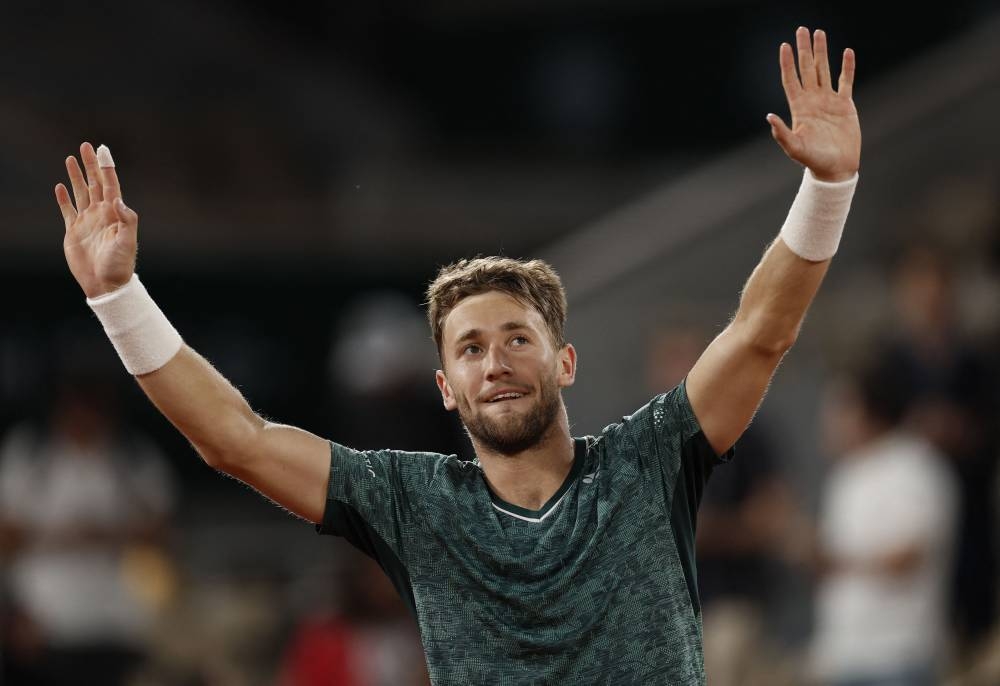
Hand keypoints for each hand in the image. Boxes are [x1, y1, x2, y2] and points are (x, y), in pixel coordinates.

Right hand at [55, 142, 137, 298]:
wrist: (106, 284)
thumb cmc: (120, 265)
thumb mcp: (128, 242)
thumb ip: (126, 220)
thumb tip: (118, 200)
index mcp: (115, 214)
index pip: (110, 184)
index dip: (106, 167)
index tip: (102, 149)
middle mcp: (101, 214)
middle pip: (94, 183)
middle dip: (90, 165)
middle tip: (85, 146)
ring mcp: (87, 222)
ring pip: (80, 193)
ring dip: (76, 176)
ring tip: (70, 159)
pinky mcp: (74, 231)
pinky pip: (67, 211)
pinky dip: (64, 198)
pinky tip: (60, 187)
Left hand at [767, 27, 860, 181]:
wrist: (836, 168)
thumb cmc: (813, 161)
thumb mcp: (795, 148)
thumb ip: (781, 133)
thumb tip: (769, 116)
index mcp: (799, 108)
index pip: (791, 80)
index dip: (787, 63)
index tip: (784, 46)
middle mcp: (812, 100)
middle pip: (807, 69)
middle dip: (804, 49)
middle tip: (801, 29)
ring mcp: (828, 101)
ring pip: (824, 70)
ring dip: (822, 52)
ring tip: (819, 33)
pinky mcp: (845, 105)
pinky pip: (846, 81)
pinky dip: (847, 67)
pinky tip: (847, 52)